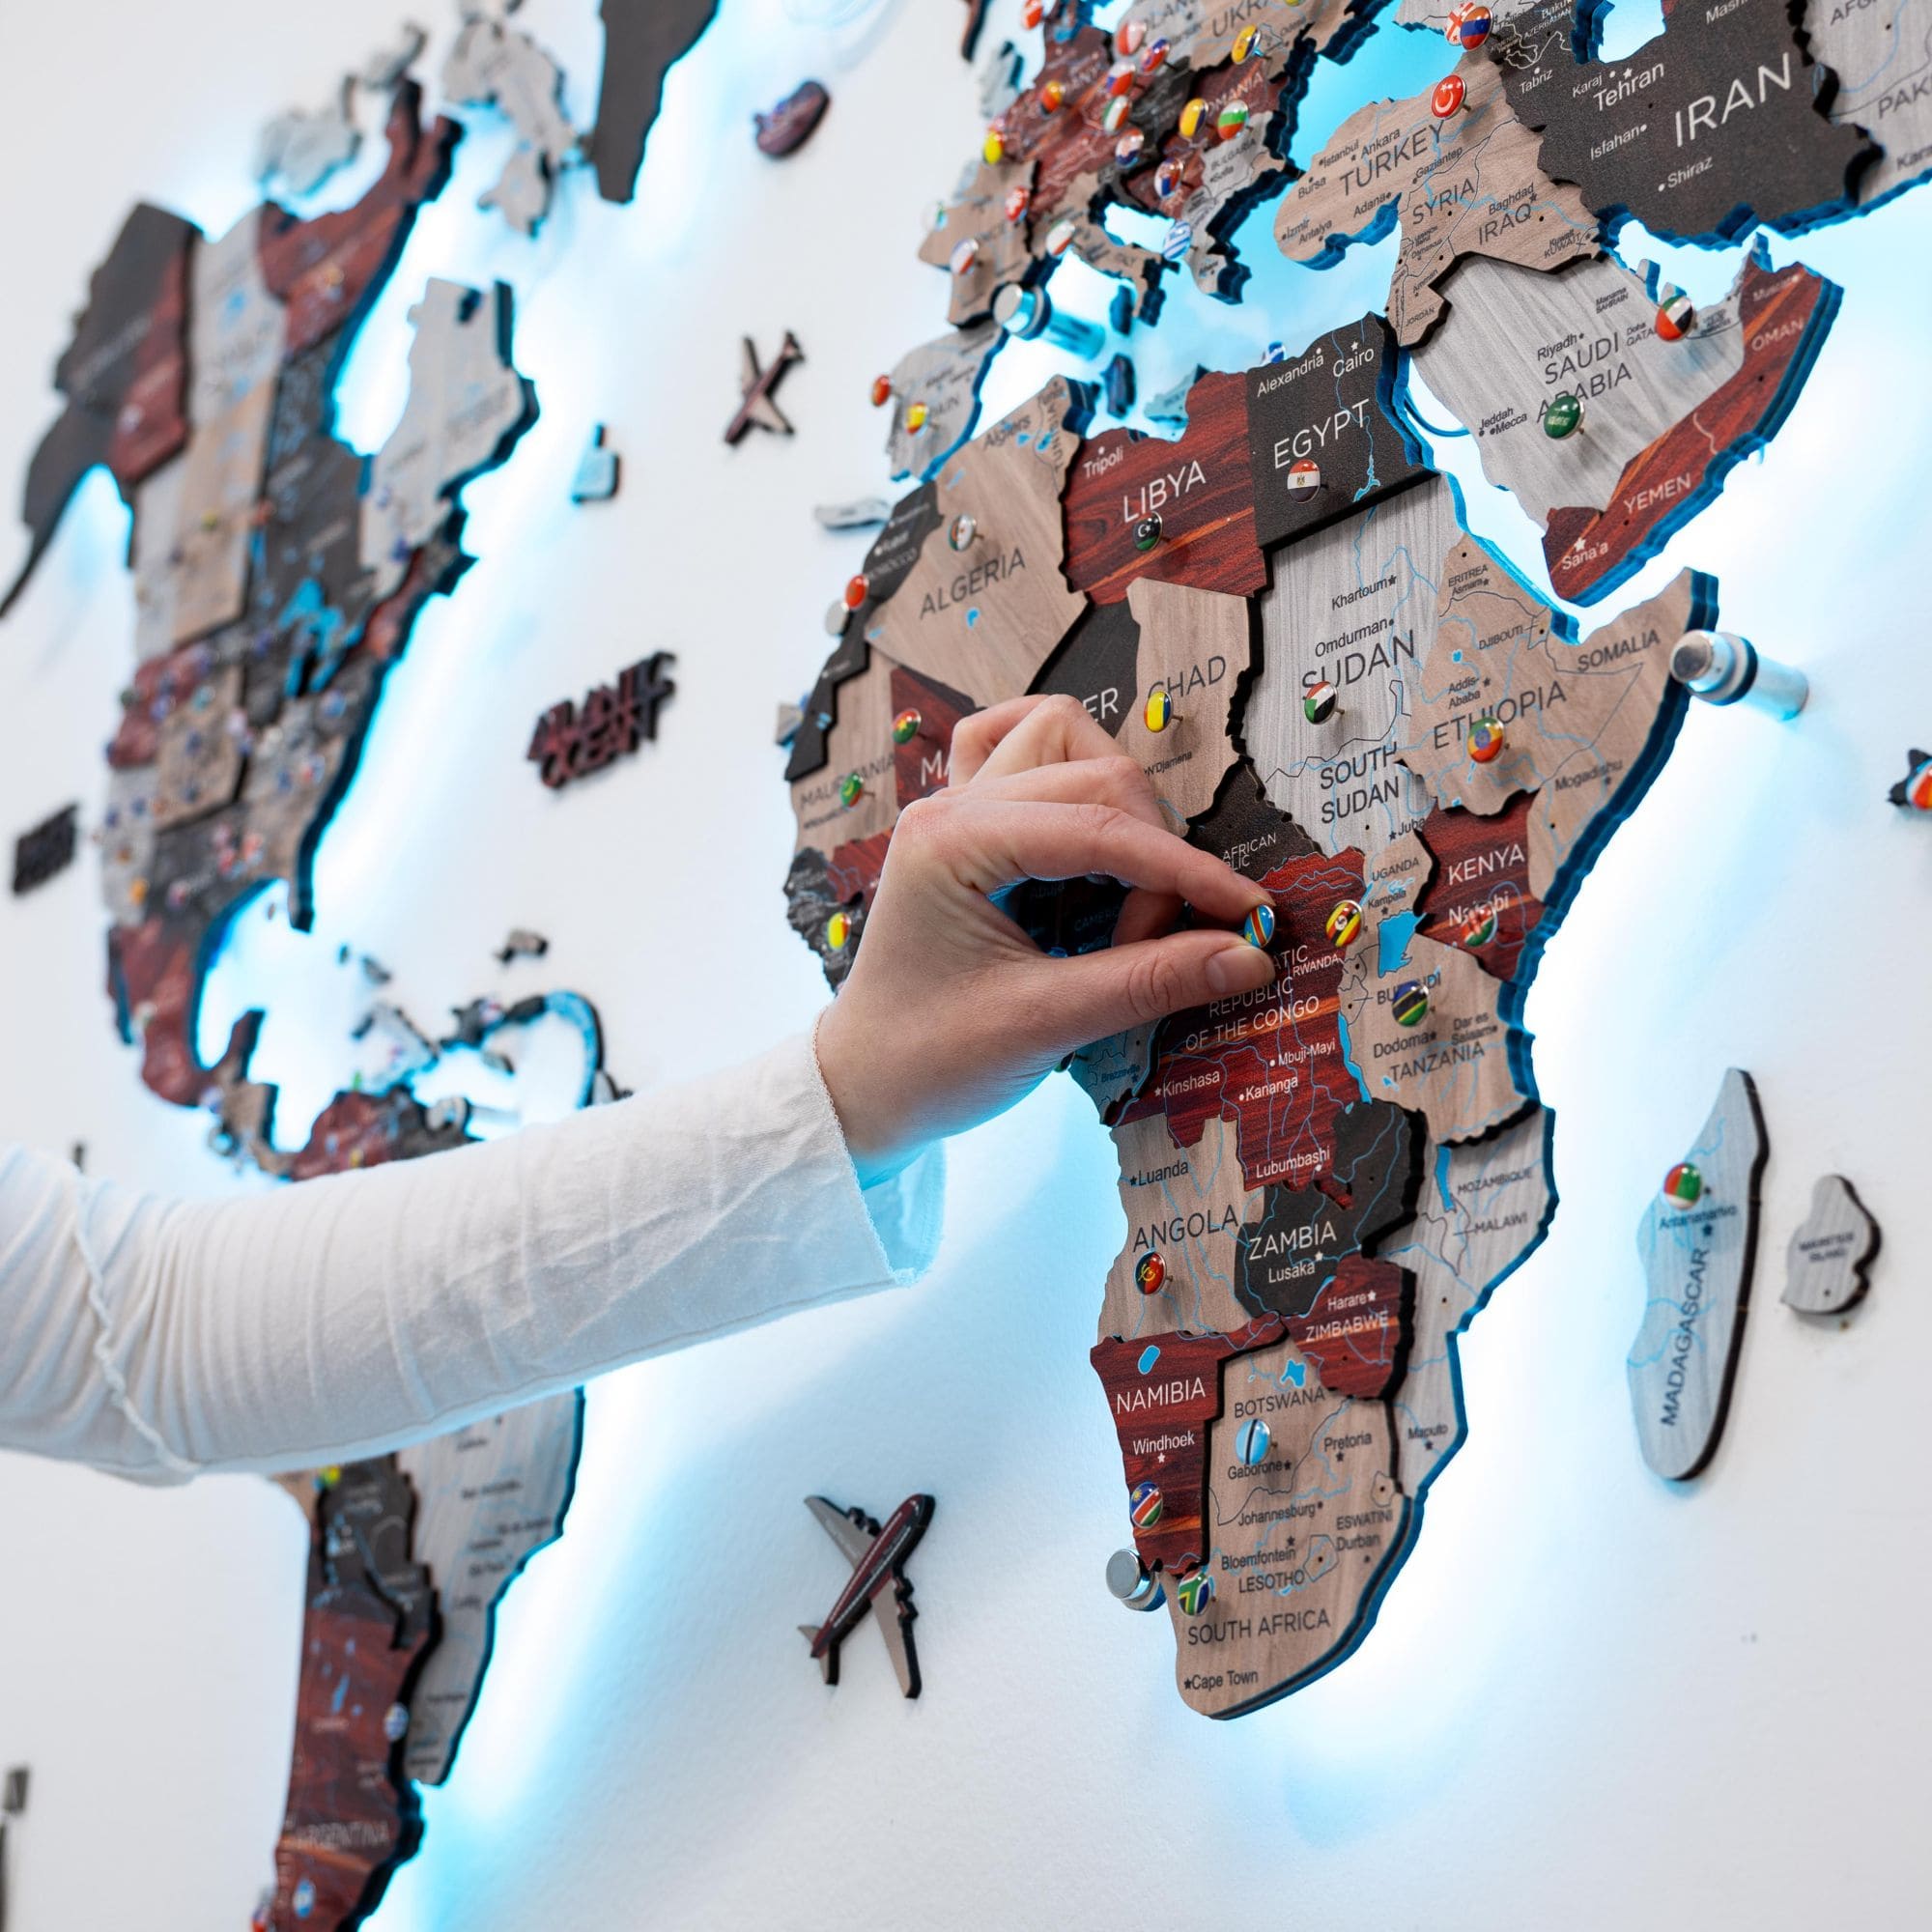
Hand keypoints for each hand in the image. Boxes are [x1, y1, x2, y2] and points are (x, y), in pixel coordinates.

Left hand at [815, 694, 1275, 1182]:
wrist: (858, 1088)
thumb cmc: (929, 1063)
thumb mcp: (1044, 1026)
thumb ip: (1149, 982)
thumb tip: (1249, 956)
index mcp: (953, 841)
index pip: (1103, 828)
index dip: (1187, 871)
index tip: (1249, 915)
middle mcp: (950, 804)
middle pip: (1098, 776)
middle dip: (1149, 861)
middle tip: (1144, 952)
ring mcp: (952, 804)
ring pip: (1063, 739)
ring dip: (1116, 805)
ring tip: (1118, 896)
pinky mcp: (963, 823)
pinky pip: (1017, 747)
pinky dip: (1067, 773)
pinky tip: (1086, 831)